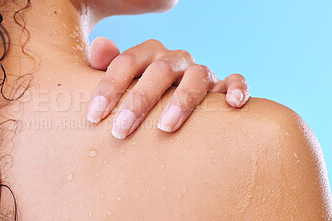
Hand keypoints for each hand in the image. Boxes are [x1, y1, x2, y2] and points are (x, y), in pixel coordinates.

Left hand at [88, 37, 249, 138]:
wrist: (172, 98)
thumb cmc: (141, 96)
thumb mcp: (122, 82)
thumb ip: (107, 66)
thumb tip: (99, 47)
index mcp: (148, 55)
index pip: (126, 62)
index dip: (109, 87)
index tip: (94, 116)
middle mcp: (174, 60)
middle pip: (159, 71)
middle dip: (139, 100)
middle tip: (120, 131)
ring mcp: (200, 72)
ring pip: (197, 76)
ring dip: (181, 100)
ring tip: (165, 127)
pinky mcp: (223, 85)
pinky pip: (235, 80)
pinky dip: (238, 89)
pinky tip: (233, 105)